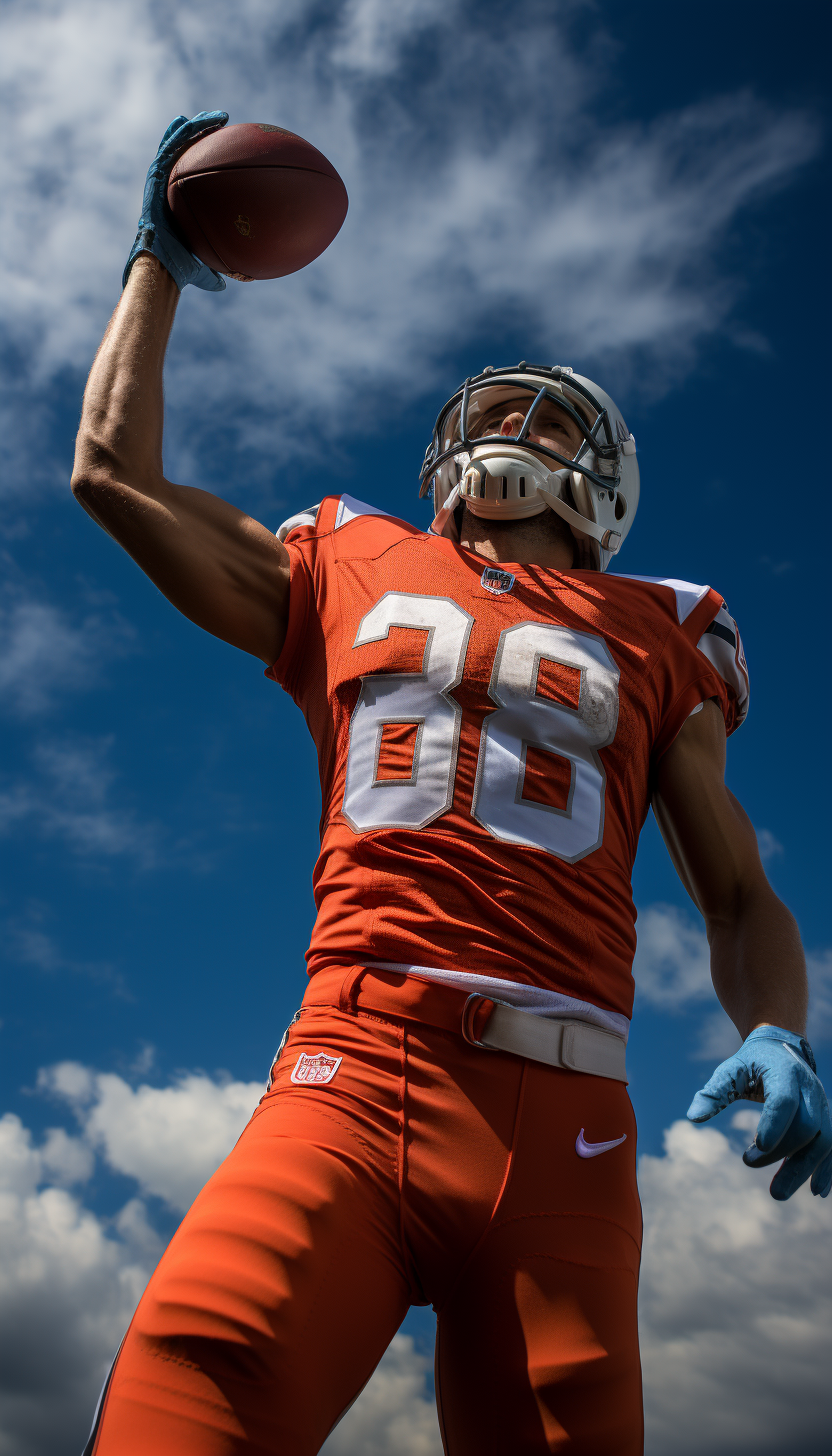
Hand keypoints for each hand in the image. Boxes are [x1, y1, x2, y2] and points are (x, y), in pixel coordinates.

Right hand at [123, 112, 228, 291]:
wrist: (160, 269)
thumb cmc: (177, 271)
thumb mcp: (201, 270)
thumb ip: (212, 272)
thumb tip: (226, 282)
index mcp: (178, 207)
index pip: (191, 178)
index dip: (203, 160)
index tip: (222, 148)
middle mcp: (168, 193)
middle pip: (184, 157)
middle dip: (199, 136)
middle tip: (218, 123)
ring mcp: (159, 186)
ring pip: (174, 149)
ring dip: (190, 129)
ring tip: (207, 117)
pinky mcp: (153, 183)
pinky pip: (166, 153)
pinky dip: (175, 136)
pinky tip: (185, 121)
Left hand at [687, 1025, 831, 1199]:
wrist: (782, 1048)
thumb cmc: (752, 1062)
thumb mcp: (731, 1070)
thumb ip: (713, 1092)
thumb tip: (693, 1117)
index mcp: (785, 1073)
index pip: (785, 1101)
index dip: (774, 1125)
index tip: (756, 1148)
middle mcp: (809, 1089)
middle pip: (807, 1126)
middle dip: (782, 1152)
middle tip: (748, 1163)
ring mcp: (822, 1105)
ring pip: (824, 1140)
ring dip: (803, 1169)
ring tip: (777, 1192)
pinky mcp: (827, 1119)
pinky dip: (826, 1169)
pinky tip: (815, 1191)